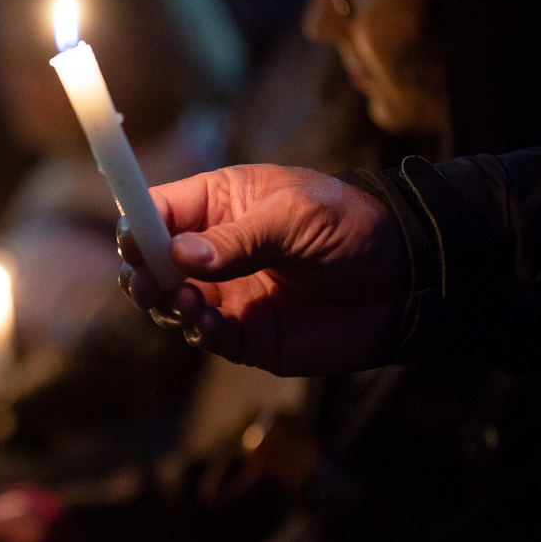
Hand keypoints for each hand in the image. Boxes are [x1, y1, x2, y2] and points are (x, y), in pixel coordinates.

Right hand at [118, 164, 407, 375]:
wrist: (407, 282)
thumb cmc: (352, 228)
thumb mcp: (296, 218)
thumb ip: (238, 238)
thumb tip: (179, 256)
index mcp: (218, 205)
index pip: (157, 211)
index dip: (137, 226)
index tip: (133, 243)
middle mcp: (212, 251)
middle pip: (151, 262)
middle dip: (142, 273)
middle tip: (149, 284)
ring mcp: (225, 294)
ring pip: (169, 304)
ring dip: (167, 305)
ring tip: (186, 302)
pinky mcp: (244, 336)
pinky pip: (205, 337)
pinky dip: (198, 331)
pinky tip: (208, 323)